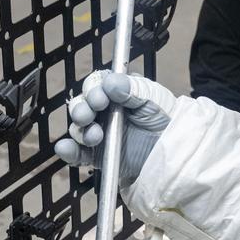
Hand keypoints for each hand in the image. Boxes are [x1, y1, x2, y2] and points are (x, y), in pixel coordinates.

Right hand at [54, 71, 176, 184]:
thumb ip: (133, 89)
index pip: (96, 85)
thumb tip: (110, 83)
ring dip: (80, 130)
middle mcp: (104, 111)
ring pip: (79, 128)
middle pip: (82, 105)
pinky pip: (78, 154)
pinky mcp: (98, 155)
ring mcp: (100, 133)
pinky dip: (69, 151)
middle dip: (82, 109)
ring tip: (95, 136)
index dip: (93, 89)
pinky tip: (65, 148)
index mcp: (117, 92)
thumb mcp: (154, 99)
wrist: (174, 152)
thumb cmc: (166, 119)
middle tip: (89, 115)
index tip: (101, 97)